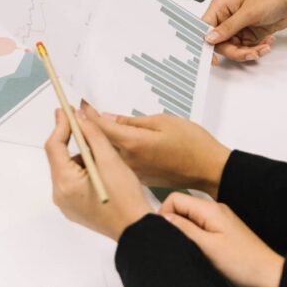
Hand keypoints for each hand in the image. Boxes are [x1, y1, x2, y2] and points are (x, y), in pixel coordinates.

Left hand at [45, 107, 151, 240]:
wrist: (137, 230)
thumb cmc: (126, 198)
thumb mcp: (110, 160)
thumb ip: (93, 135)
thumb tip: (80, 117)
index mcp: (65, 183)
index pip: (54, 146)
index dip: (61, 125)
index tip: (67, 110)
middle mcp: (60, 195)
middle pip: (59, 158)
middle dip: (72, 139)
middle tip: (85, 124)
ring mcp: (67, 204)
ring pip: (68, 169)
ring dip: (81, 155)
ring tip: (102, 151)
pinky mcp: (75, 209)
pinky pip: (74, 182)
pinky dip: (84, 169)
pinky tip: (101, 167)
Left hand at [80, 101, 230, 197]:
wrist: (209, 171)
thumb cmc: (191, 143)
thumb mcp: (162, 122)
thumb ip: (131, 122)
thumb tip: (108, 119)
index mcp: (133, 144)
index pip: (98, 129)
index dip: (85, 116)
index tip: (76, 105)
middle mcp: (128, 162)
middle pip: (95, 146)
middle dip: (84, 130)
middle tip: (77, 112)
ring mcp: (133, 174)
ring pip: (103, 158)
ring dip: (94, 143)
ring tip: (90, 125)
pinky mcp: (137, 181)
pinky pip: (114, 166)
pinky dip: (106, 155)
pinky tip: (109, 144)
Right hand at [160, 193, 284, 286]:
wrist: (268, 275)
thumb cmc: (241, 263)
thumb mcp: (207, 247)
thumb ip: (183, 229)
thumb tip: (162, 218)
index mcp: (209, 208)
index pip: (174, 199)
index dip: (163, 214)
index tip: (163, 234)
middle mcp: (215, 209)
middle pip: (182, 207)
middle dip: (173, 223)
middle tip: (174, 244)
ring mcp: (220, 219)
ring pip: (190, 218)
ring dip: (183, 231)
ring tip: (187, 249)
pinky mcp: (223, 230)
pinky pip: (200, 226)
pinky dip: (194, 236)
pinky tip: (198, 251)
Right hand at [202, 0, 286, 61]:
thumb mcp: (248, 13)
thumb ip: (228, 27)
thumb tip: (209, 38)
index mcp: (220, 7)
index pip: (205, 28)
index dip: (206, 44)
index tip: (213, 59)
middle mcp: (226, 18)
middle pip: (220, 43)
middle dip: (236, 51)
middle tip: (250, 53)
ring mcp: (237, 28)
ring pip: (234, 49)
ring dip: (249, 51)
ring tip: (264, 46)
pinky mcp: (248, 35)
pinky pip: (246, 49)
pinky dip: (257, 49)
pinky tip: (268, 42)